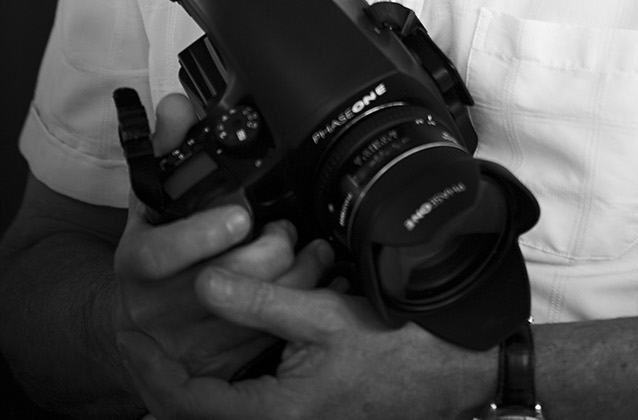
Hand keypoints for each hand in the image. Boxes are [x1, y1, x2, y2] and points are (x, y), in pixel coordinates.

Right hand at [114, 94, 333, 388]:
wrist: (139, 320)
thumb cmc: (155, 245)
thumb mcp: (151, 197)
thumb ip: (166, 147)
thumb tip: (178, 104)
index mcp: (138, 261)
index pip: (161, 255)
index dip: (202, 236)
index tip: (241, 216)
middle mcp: (158, 306)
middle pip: (226, 280)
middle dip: (269, 248)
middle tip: (286, 227)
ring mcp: (190, 339)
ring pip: (258, 311)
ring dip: (296, 274)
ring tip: (312, 249)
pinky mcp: (222, 362)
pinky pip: (272, 334)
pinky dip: (301, 303)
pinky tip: (316, 279)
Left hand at [118, 274, 493, 419]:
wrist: (456, 372)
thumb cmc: (401, 347)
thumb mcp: (325, 316)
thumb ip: (260, 302)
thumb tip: (204, 283)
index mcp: (274, 415)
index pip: (185, 403)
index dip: (149, 370)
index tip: (129, 336)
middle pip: (197, 411)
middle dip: (163, 377)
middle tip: (140, 338)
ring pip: (222, 409)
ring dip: (192, 382)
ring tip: (169, 342)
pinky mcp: (305, 414)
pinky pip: (248, 404)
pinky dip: (225, 381)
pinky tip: (222, 353)